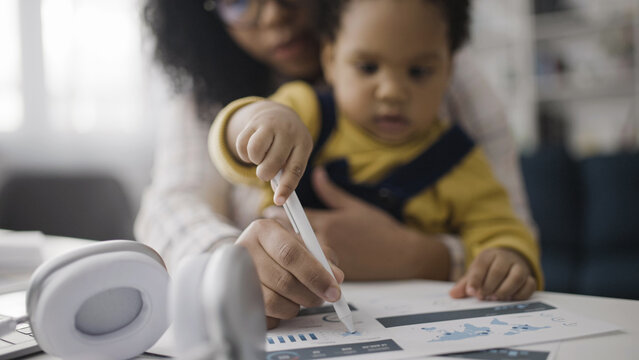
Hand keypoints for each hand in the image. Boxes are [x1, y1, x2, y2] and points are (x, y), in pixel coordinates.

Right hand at [232, 101, 312, 204]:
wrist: (279, 115)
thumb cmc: (288, 146)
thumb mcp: (293, 156)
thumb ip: (286, 174)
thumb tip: (278, 197)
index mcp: (303, 143)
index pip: (295, 169)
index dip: (286, 187)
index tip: (279, 201)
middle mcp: (289, 132)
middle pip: (272, 163)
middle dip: (265, 174)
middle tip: (266, 172)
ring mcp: (271, 125)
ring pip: (255, 152)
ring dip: (255, 161)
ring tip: (260, 158)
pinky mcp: (254, 122)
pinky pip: (242, 145)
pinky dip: (244, 154)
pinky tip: (252, 151)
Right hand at [234, 218, 343, 328]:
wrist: (248, 259)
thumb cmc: (279, 250)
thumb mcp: (300, 244)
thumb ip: (321, 256)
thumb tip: (336, 277)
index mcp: (264, 230)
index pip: (290, 253)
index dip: (316, 274)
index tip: (334, 290)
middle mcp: (245, 250)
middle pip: (284, 280)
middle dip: (311, 294)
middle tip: (324, 297)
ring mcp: (236, 276)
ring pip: (275, 301)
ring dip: (296, 305)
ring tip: (301, 297)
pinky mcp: (235, 298)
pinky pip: (266, 315)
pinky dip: (282, 313)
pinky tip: (285, 302)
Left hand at [264, 167, 450, 280]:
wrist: (401, 256)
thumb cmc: (380, 229)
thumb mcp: (355, 207)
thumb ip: (331, 193)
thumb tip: (317, 174)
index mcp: (327, 223)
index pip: (293, 217)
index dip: (277, 214)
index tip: (267, 212)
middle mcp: (323, 242)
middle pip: (290, 238)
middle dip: (277, 233)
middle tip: (265, 229)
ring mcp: (326, 261)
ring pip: (299, 255)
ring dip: (287, 249)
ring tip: (275, 245)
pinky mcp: (332, 276)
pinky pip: (311, 269)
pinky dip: (302, 264)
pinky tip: (293, 263)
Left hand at [449, 248, 535, 300]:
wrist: (508, 262)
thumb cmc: (487, 271)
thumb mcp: (475, 274)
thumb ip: (464, 284)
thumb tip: (453, 294)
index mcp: (488, 255)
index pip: (481, 265)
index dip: (475, 279)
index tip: (471, 292)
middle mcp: (505, 258)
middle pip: (498, 271)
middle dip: (489, 286)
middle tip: (483, 297)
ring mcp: (519, 267)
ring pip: (516, 277)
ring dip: (505, 290)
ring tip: (495, 298)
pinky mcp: (529, 277)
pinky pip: (529, 285)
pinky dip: (520, 294)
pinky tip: (509, 299)